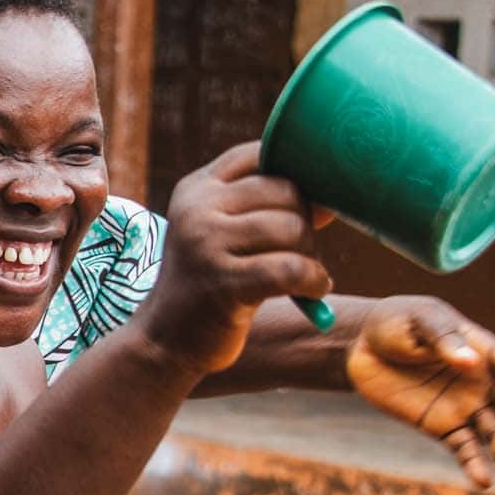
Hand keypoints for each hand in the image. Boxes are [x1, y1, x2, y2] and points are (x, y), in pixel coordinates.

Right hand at [136, 142, 331, 376]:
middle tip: (304, 252)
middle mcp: (197, 209)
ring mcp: (206, 244)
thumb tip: (330, 190)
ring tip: (306, 274)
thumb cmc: (209, 283)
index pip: (261, 154)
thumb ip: (261, 206)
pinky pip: (290, 269)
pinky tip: (313, 290)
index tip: (308, 204)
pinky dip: (313, 280)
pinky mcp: (222, 283)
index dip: (297, 174)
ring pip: (292, 228)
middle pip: (285, 191)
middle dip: (307, 222)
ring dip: (312, 254)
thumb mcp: (220, 232)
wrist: (164, 340)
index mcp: (197, 188)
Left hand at [344, 298, 494, 488]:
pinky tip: (483, 481)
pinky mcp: (442, 426)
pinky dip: (473, 464)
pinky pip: (464, 448)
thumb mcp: (418, 321)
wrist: (362, 346)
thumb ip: (444, 339)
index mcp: (484, 350)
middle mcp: (483, 382)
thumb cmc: (397, 322)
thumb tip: (470, 362)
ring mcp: (465, 406)